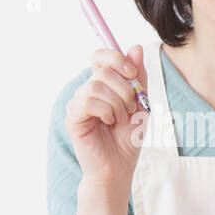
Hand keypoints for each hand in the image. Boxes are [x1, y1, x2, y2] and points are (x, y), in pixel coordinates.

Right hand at [65, 44, 147, 190]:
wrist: (119, 167)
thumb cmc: (128, 138)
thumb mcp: (141, 103)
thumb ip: (138, 77)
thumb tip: (135, 47)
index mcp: (102, 84)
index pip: (101, 56)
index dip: (117, 59)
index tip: (133, 74)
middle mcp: (87, 90)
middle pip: (103, 70)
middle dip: (125, 89)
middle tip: (131, 108)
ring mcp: (77, 103)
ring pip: (96, 86)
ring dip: (117, 102)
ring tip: (120, 119)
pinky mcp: (73, 118)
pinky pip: (88, 102)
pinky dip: (106, 110)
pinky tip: (109, 122)